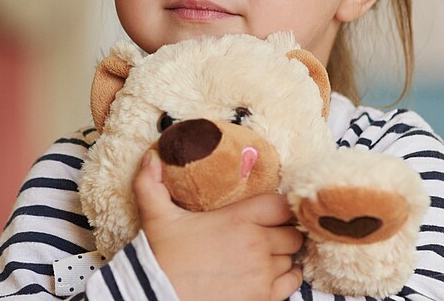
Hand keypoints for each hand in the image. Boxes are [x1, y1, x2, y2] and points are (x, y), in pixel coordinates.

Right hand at [135, 150, 304, 300]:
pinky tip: (270, 274)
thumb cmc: (161, 259)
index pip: (281, 206)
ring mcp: (263, 275)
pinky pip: (292, 283)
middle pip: (291, 233)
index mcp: (238, 220)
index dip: (278, 207)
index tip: (270, 211)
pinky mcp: (263, 298)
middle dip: (281, 232)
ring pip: (291, 258)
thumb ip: (151, 182)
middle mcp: (257, 246)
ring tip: (263, 255)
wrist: (158, 298)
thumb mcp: (155, 217)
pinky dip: (286, 277)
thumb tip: (152, 156)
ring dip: (281, 256)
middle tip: (265, 234)